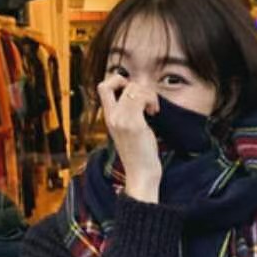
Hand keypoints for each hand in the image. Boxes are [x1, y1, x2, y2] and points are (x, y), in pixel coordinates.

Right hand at [97, 73, 160, 201]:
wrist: (140, 174)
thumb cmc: (139, 154)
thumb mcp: (129, 130)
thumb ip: (129, 113)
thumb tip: (139, 94)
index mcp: (109, 118)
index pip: (102, 87)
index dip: (118, 81)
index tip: (133, 94)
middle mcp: (111, 117)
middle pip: (113, 82)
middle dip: (133, 84)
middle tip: (144, 99)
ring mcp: (121, 120)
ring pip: (132, 87)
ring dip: (147, 94)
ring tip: (152, 109)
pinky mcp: (134, 124)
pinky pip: (141, 97)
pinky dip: (151, 100)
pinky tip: (154, 113)